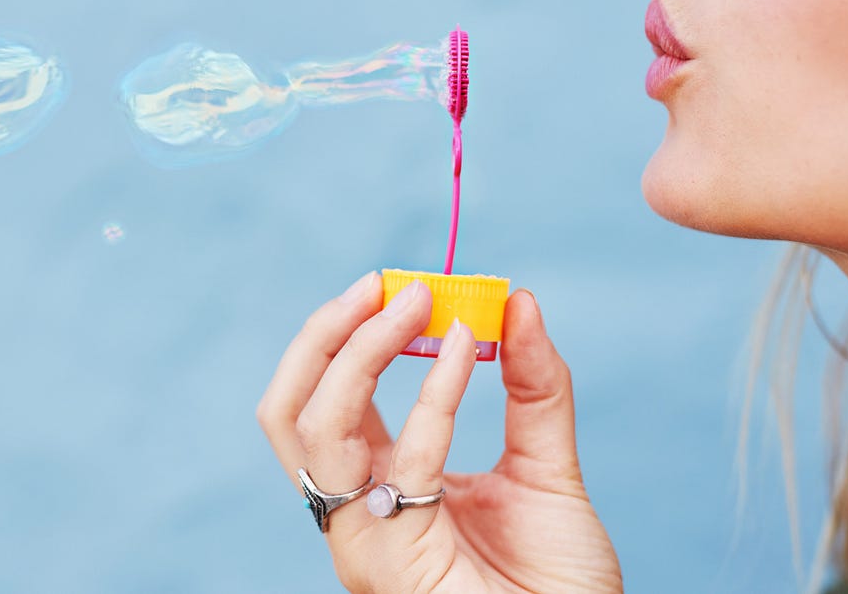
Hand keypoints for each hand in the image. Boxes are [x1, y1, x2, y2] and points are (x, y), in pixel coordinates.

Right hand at [257, 272, 622, 592]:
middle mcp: (355, 512)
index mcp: (375, 485)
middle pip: (291, 410)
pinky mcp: (392, 562)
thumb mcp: (547, 465)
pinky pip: (405, 459)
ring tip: (416, 301)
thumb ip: (534, 387)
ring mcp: (363, 540)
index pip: (322, 400)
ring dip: (360, 350)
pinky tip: (468, 348)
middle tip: (383, 283)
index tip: (399, 284)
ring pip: (314, 428)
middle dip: (324, 335)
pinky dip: (433, 390)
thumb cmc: (557, 581)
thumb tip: (521, 302)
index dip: (346, 336)